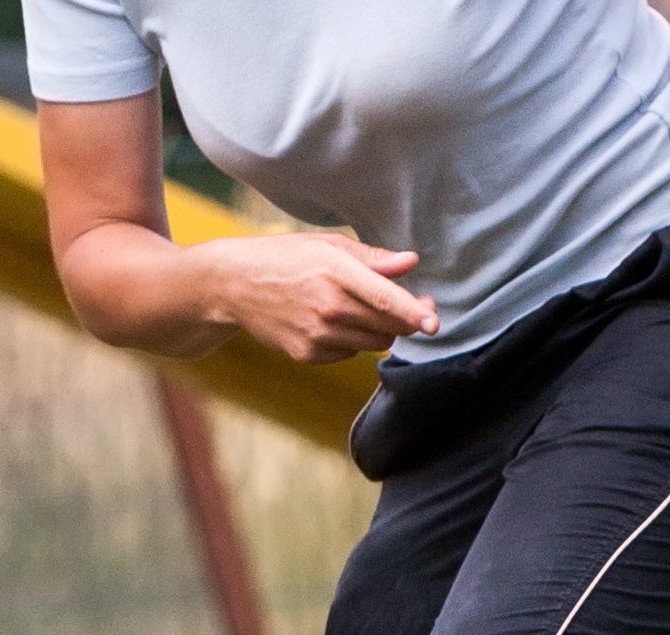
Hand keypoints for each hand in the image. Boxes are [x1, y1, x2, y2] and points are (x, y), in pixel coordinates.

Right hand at [198, 233, 440, 364]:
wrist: (235, 285)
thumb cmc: (287, 258)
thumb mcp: (328, 245)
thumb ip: (373, 258)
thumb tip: (411, 262)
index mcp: (337, 272)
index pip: (385, 298)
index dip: (414, 312)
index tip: (434, 323)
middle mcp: (328, 307)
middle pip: (387, 326)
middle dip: (406, 320)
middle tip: (410, 306)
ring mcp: (316, 334)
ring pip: (374, 343)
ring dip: (379, 330)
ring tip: (361, 309)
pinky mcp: (306, 353)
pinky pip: (349, 353)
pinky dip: (351, 341)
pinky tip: (332, 323)